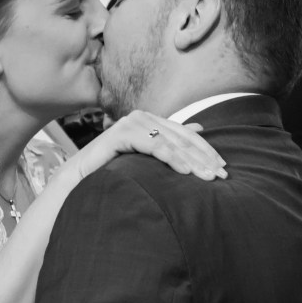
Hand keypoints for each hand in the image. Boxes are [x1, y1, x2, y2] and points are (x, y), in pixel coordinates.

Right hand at [69, 110, 225, 180]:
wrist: (77, 184)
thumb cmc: (111, 174)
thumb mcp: (147, 160)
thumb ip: (170, 143)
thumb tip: (200, 127)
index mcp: (151, 123)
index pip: (187, 136)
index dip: (207, 152)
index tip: (224, 170)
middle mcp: (142, 118)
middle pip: (182, 137)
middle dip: (204, 158)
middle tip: (222, 176)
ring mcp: (131, 123)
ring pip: (170, 141)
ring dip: (192, 160)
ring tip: (208, 177)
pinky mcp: (120, 133)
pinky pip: (152, 144)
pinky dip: (171, 157)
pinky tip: (185, 171)